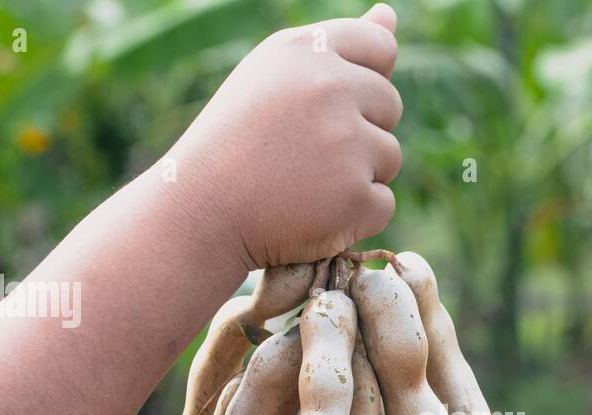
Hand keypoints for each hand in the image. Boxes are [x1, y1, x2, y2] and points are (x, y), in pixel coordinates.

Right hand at [168, 3, 401, 271]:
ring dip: (359, 175)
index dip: (363, 81)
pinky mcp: (356, 196)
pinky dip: (356, 217)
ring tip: (303, 183)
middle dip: (362, 131)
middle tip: (304, 153)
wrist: (201, 214)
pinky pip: (383, 204)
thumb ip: (339, 49)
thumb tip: (390, 15)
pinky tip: (312, 213)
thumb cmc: (237, 142)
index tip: (326, 108)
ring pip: (390, 156)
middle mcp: (329, 88)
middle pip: (390, 104)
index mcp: (306, 51)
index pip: (381, 47)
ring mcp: (346, 144)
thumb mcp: (276, 78)